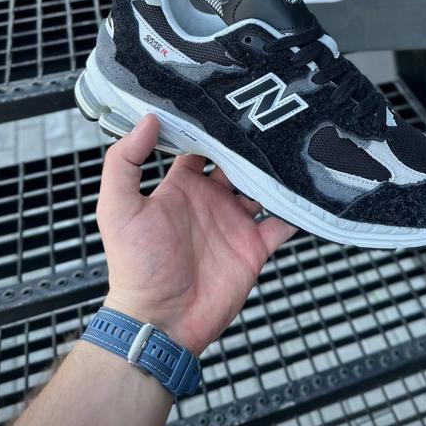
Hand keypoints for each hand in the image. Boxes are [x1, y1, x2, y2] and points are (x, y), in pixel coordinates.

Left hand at [97, 114, 296, 355]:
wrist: (161, 322)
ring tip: (293, 148)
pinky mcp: (254, 247)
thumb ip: (125, 162)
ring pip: (262, 187)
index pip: (199, 147)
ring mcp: (234, 223)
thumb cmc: (135, 267)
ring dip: (275, 172)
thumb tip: (148, 118)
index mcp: (181, 188)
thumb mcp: (118, 209)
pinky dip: (296, 210)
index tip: (228, 103)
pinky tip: (308, 192)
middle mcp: (211, 201)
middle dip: (250, 144)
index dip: (211, 128)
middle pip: (236, 162)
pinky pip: (282, 223)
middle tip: (270, 118)